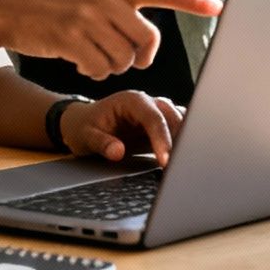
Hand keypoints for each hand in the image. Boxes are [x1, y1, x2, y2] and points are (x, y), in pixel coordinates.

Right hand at [0, 0, 221, 80]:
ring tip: (93, 56)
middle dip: (142, 57)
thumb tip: (147, 42)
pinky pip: (101, 69)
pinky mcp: (71, 38)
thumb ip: (119, 6)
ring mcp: (87, 17)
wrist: (7, 8)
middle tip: (131, 59)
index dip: (191, 0)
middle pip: (149, 39)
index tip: (218, 7)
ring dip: (113, 66)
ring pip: (125, 59)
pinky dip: (95, 72)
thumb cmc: (54, 4)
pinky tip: (80, 63)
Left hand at [59, 91, 187, 166]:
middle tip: (179, 168)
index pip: (154, 118)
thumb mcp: (85, 136)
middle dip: (179, 142)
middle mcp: (149, 104)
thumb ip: (101, 143)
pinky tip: (182, 163)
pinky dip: (184, 146)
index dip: (162, 139)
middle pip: (174, 119)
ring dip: (185, 144)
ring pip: (183, 125)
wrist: (84, 124)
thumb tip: (118, 152)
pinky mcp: (162, 127)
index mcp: (132, 100)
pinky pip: (181, 133)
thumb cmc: (85, 127)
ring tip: (183, 168)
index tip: (166, 161)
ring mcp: (158, 114)